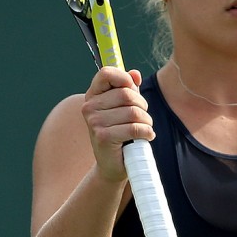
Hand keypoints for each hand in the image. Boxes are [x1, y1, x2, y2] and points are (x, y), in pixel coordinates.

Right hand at [81, 67, 154, 181]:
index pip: (106, 73)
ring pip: (133, 112)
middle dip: (142, 105)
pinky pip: (134, 128)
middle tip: (143, 115)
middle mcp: (89, 107)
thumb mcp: (124, 106)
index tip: (133, 87)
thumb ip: (129, 88)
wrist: (113, 163)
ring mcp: (94, 122)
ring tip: (145, 127)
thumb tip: (135, 74)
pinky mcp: (103, 137)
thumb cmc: (121, 131)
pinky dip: (147, 132)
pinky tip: (147, 136)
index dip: (124, 78)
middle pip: (126, 94)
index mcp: (93, 95)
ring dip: (146, 121)